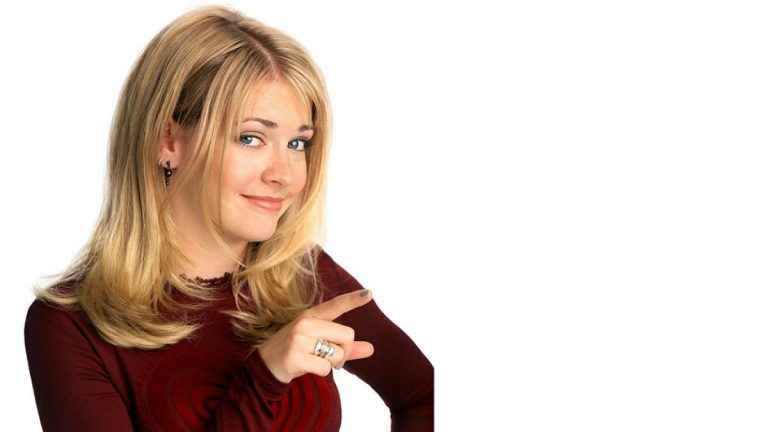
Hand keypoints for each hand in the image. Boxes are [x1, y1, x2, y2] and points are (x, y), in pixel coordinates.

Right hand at [257, 289, 374, 383]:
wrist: (263, 366)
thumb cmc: (295, 352)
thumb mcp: (318, 344)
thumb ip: (345, 346)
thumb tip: (371, 349)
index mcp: (311, 316)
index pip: (335, 305)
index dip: (353, 300)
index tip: (369, 294)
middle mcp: (305, 323)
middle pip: (347, 336)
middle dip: (344, 351)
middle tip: (328, 357)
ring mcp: (299, 339)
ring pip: (338, 354)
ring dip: (332, 364)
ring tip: (313, 360)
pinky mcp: (295, 356)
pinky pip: (325, 368)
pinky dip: (321, 373)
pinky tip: (305, 367)